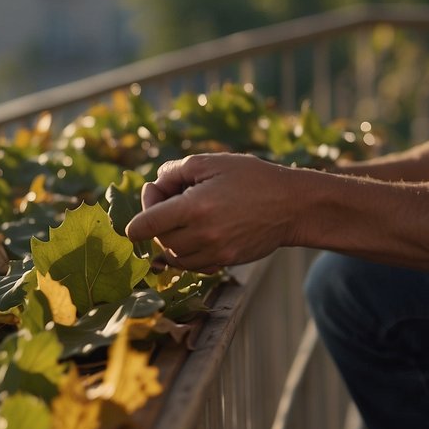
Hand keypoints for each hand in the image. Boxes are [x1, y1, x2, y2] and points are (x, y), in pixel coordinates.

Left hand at [124, 153, 297, 271]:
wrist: (292, 205)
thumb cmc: (252, 178)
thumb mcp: (212, 163)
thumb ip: (176, 171)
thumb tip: (155, 184)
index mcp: (194, 207)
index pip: (145, 226)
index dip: (136, 220)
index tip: (146, 206)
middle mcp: (202, 235)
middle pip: (158, 239)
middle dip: (156, 221)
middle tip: (171, 199)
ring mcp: (214, 252)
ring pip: (173, 255)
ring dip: (170, 238)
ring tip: (185, 215)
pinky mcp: (225, 262)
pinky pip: (192, 265)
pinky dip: (186, 252)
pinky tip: (195, 233)